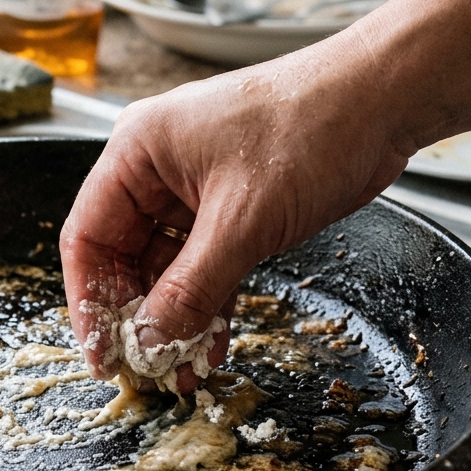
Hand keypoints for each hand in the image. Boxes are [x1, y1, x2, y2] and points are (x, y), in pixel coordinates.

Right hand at [59, 35, 417, 391]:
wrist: (382, 100)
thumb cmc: (311, 126)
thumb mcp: (242, 221)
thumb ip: (191, 288)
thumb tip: (151, 340)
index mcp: (137, 151)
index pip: (88, 236)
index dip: (90, 301)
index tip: (104, 355)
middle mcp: (156, 167)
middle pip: (123, 256)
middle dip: (136, 317)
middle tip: (146, 370)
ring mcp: (194, 186)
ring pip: (166, 266)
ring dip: (174, 318)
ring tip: (182, 371)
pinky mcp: (232, 204)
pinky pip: (204, 263)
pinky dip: (206, 302)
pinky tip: (210, 343)